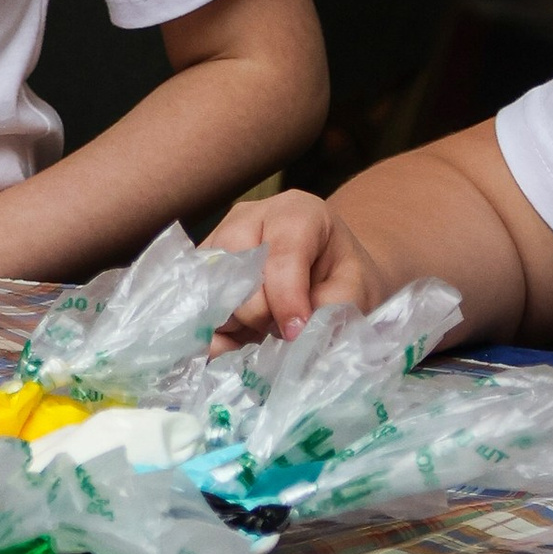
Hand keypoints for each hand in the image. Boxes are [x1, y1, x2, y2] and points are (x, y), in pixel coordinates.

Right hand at [207, 185, 388, 341]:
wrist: (330, 269)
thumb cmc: (344, 276)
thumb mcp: (358, 290)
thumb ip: (331, 308)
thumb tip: (294, 334)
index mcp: (297, 213)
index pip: (282, 256)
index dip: (286, 301)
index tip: (295, 334)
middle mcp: (250, 217)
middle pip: (236, 268)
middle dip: (258, 312)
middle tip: (282, 331)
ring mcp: (220, 237)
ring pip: (209, 285)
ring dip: (231, 321)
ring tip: (258, 335)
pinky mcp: (203, 263)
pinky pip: (195, 298)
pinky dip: (212, 327)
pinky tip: (234, 340)